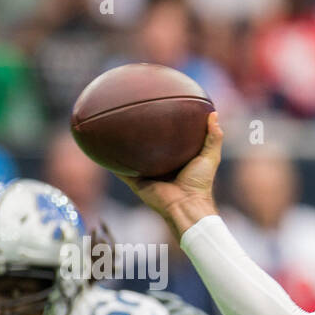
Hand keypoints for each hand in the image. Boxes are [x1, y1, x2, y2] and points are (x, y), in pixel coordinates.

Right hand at [118, 111, 222, 236]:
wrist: (185, 205)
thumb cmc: (200, 184)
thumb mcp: (210, 157)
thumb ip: (213, 137)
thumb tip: (214, 113)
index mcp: (175, 160)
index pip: (166, 140)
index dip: (162, 126)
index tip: (157, 108)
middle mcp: (159, 166)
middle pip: (146, 147)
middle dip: (139, 133)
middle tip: (131, 113)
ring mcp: (146, 174)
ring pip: (131, 157)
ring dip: (122, 145)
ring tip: (111, 126)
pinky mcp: (136, 182)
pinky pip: (120, 170)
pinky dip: (110, 161)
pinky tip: (100, 147)